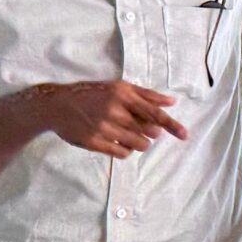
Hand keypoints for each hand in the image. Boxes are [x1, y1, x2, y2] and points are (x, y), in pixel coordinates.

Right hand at [28, 80, 186, 157]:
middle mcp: (114, 111)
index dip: (171, 125)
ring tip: (125, 133)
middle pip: (150, 132)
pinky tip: (117, 141)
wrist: (56, 105)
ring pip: (139, 145)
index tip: (184, 135)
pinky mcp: (94, 142)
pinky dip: (125, 149)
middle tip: (136, 126)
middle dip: (149, 132)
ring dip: (138, 142)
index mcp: (122, 95)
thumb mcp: (118, 87)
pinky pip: (123, 153)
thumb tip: (171, 102)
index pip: (154, 113)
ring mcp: (103, 128)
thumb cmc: (92, 94)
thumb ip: (145, 95)